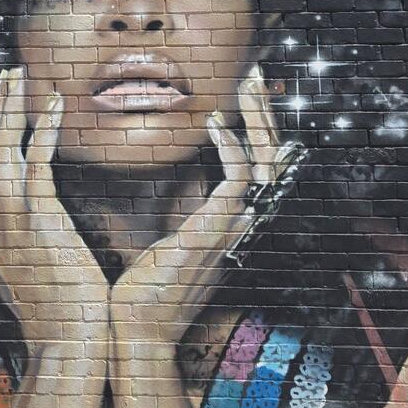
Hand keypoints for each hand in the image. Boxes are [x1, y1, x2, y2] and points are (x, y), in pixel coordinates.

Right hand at [0, 66, 109, 342]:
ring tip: (20, 74)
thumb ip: (30, 250)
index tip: (4, 109)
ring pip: (2, 148)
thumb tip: (41, 237)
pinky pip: (37, 161)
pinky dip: (43, 128)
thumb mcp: (33, 279)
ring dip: (11, 106)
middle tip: (8, 76)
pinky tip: (53, 104)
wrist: (65, 346)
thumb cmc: (60, 318)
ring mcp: (10, 220)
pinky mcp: (37, 219)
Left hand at [109, 65, 281, 353]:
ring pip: (267, 163)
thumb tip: (179, 168)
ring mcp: (230, 228)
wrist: (134, 332)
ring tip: (244, 85)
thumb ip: (180, 202)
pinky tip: (215, 123)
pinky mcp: (213, 232)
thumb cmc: (142, 289)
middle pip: (272, 158)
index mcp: (228, 222)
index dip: (255, 126)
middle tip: (255, 74)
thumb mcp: (165, 233)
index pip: (257, 164)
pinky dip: (232, 147)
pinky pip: (240, 181)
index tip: (240, 90)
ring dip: (258, 119)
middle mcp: (239, 223)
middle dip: (265, 113)